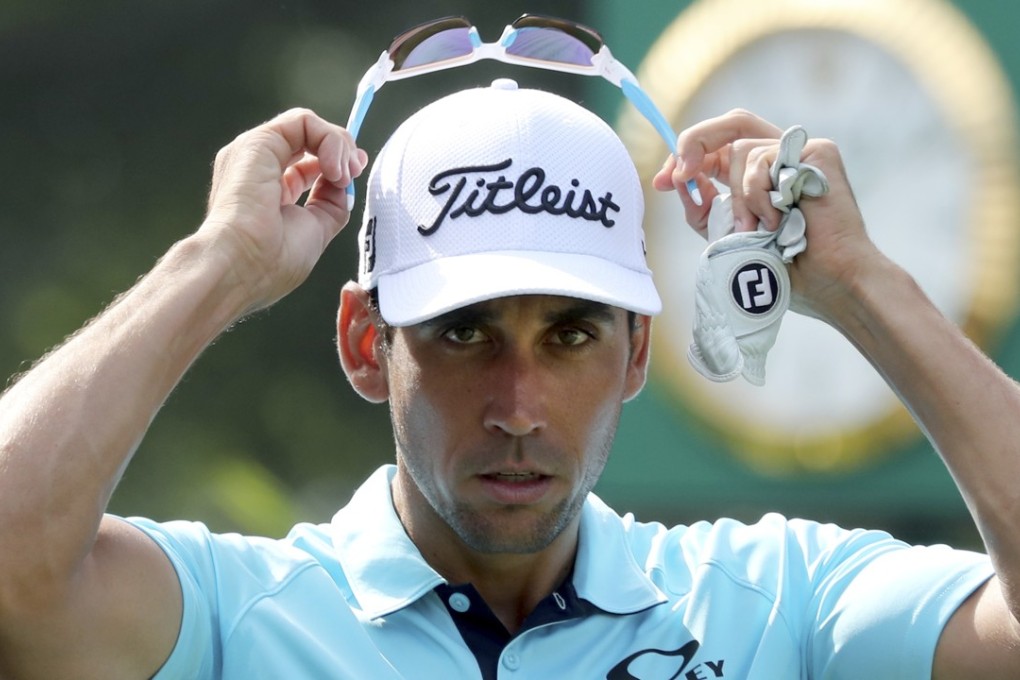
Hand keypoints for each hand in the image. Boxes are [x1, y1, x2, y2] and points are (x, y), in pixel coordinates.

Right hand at [201, 108, 367, 310]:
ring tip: (344, 174)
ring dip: (338, 145)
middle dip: (342, 151)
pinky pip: (304, 122)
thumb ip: (331, 204)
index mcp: (267, 191)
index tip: (355, 174)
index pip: (307, 164)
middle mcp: (257, 167)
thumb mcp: (315, 230)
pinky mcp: (259, 141)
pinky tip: (333, 168)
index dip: (338, 163)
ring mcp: (255, 152)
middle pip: (309, 140)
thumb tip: (346, 183)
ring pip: (308, 126)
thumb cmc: (269, 261)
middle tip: (354, 172)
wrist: (239, 265)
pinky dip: (329, 139)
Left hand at [652, 108, 883, 322]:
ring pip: (740, 150)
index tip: (662, 181)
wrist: (827, 284)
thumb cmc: (786, 269)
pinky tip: (776, 220)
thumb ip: (704, 207)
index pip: (720, 145)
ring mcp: (802, 153)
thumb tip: (679, 179)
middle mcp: (783, 158)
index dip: (687, 155)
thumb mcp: (728, 235)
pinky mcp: (818, 153)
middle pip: (731, 124)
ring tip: (756, 229)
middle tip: (678, 175)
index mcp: (763, 175)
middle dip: (694, 143)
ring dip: (737, 196)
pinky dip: (756, 193)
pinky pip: (762, 158)